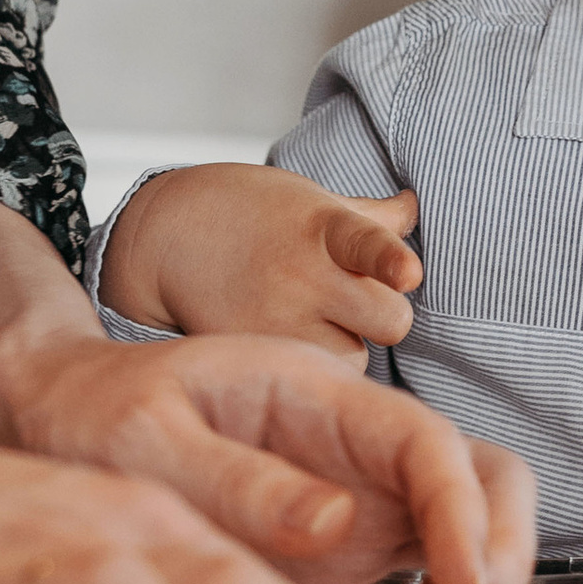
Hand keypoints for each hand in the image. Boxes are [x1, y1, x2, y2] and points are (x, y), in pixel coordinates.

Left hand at [0, 305, 534, 583]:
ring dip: (486, 581)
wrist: (57, 421)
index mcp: (312, 393)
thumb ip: (238, 480)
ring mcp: (358, 491)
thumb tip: (339, 522)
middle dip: (501, 547)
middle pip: (483, 474)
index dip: (462, 509)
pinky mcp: (347, 544)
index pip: (426, 440)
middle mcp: (353, 439)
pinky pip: (433, 565)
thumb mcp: (143, 439)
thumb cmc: (91, 416)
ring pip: (472, 521)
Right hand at [103, 162, 423, 362]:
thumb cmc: (255, 215)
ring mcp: (277, 319)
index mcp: (324, 228)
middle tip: (355, 303)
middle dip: (385, 316)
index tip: (408, 272)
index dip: (390, 259)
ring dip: (347, 347)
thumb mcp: (312, 201)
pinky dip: (309, 371)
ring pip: (355, 360)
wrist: (168, 234)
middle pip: (390, 321)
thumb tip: (414, 206)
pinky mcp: (252, 355)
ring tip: (313, 321)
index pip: (367, 243)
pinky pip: (311, 382)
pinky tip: (286, 341)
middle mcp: (302, 275)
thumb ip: (370, 215)